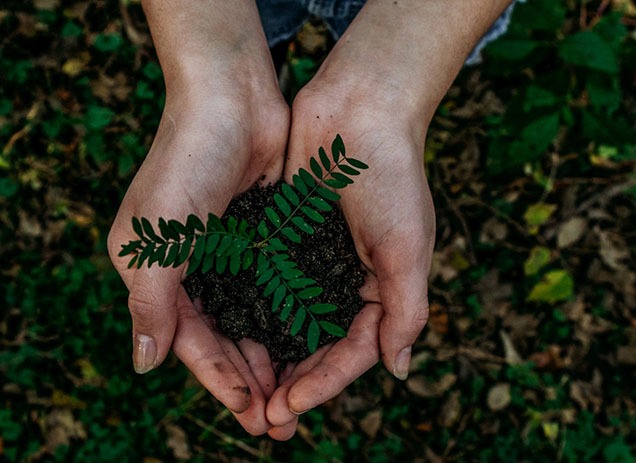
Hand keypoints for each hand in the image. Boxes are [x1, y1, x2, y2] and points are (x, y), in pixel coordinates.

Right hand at [107, 87, 288, 434]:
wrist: (231, 95)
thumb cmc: (186, 161)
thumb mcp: (157, 239)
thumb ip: (151, 304)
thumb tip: (144, 366)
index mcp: (153, 271)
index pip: (188, 340)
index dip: (218, 379)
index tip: (251, 413)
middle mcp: (188, 267)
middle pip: (221, 338)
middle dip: (249, 381)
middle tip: (280, 422)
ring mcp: (225, 252)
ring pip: (250, 320)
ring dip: (271, 357)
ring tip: (297, 396)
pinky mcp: (259, 235)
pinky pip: (273, 289)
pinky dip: (288, 318)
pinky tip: (310, 345)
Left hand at [264, 83, 433, 439]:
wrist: (359, 107)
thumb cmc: (392, 176)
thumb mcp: (407, 247)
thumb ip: (405, 310)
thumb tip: (398, 371)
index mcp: (381, 290)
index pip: (352, 352)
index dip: (323, 384)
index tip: (290, 406)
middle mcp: (345, 282)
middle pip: (316, 348)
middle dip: (292, 384)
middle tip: (262, 419)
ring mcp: (312, 261)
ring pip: (286, 324)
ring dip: (267, 359)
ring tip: (242, 392)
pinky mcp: (283, 238)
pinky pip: (265, 285)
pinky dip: (250, 313)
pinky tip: (227, 336)